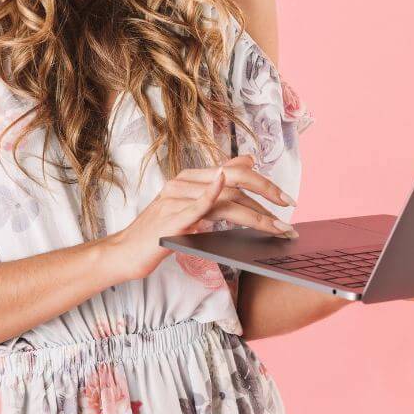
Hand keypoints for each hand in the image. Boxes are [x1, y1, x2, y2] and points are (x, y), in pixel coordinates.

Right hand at [104, 154, 295, 282]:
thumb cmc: (158, 233)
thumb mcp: (190, 207)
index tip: (285, 198)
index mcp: (190, 178)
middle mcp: (184, 183)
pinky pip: (196, 204)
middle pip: (234, 180)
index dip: (263, 183)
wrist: (124, 253)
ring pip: (225, 199)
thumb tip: (248, 160)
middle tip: (289, 207)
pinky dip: (211, 194)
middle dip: (267, 192)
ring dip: (256, 214)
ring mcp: (176, 199)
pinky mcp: (172, 217)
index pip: (234, 173)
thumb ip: (217, 187)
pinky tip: (224, 189)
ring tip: (278, 228)